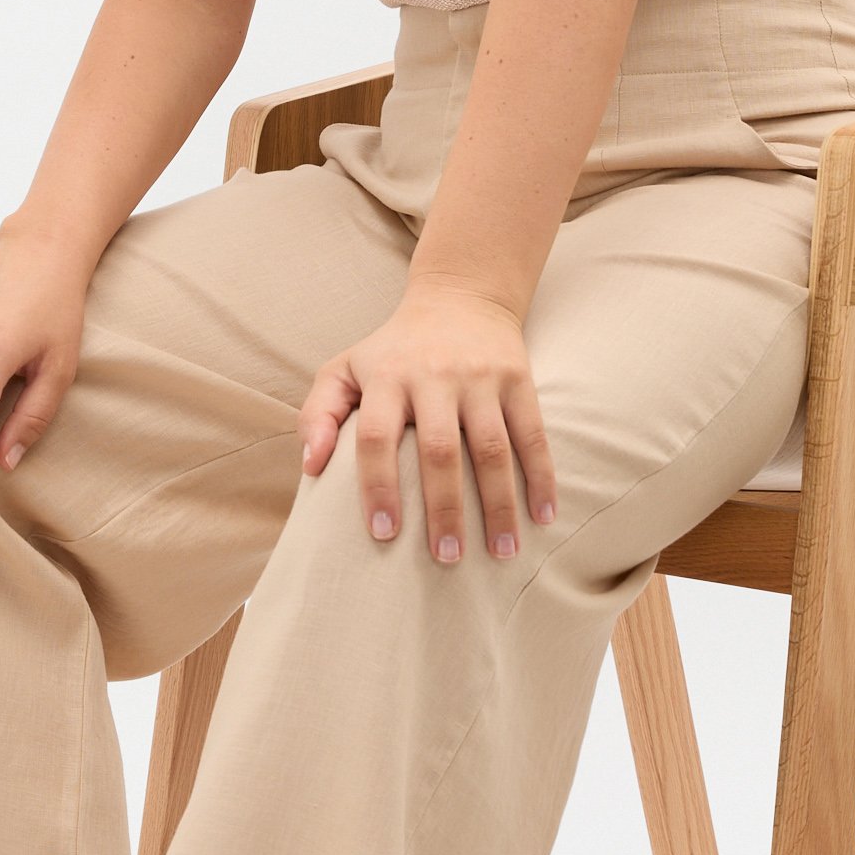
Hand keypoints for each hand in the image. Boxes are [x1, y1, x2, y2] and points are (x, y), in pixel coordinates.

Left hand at [297, 279, 558, 563]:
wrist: (460, 297)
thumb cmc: (392, 351)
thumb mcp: (344, 369)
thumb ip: (317, 414)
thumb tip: (311, 468)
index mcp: (387, 377)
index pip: (376, 436)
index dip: (378, 486)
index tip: (384, 534)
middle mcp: (435, 375)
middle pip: (439, 450)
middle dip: (444, 509)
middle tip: (446, 558)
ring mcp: (481, 378)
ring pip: (492, 448)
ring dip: (499, 504)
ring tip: (502, 552)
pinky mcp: (519, 380)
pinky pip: (533, 435)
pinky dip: (542, 478)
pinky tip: (543, 518)